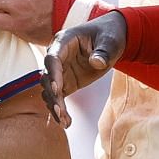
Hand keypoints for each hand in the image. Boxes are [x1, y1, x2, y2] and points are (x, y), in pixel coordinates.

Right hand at [43, 11, 126, 125]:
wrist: (111, 40)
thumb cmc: (109, 35)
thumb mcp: (110, 41)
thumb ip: (103, 51)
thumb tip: (96, 63)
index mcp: (64, 41)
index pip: (53, 58)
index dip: (53, 74)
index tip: (58, 89)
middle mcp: (57, 57)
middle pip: (47, 77)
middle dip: (52, 95)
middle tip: (60, 110)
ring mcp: (60, 71)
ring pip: (49, 91)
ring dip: (55, 106)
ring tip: (64, 122)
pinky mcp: (65, 83)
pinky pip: (58, 98)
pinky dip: (60, 111)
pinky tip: (66, 123)